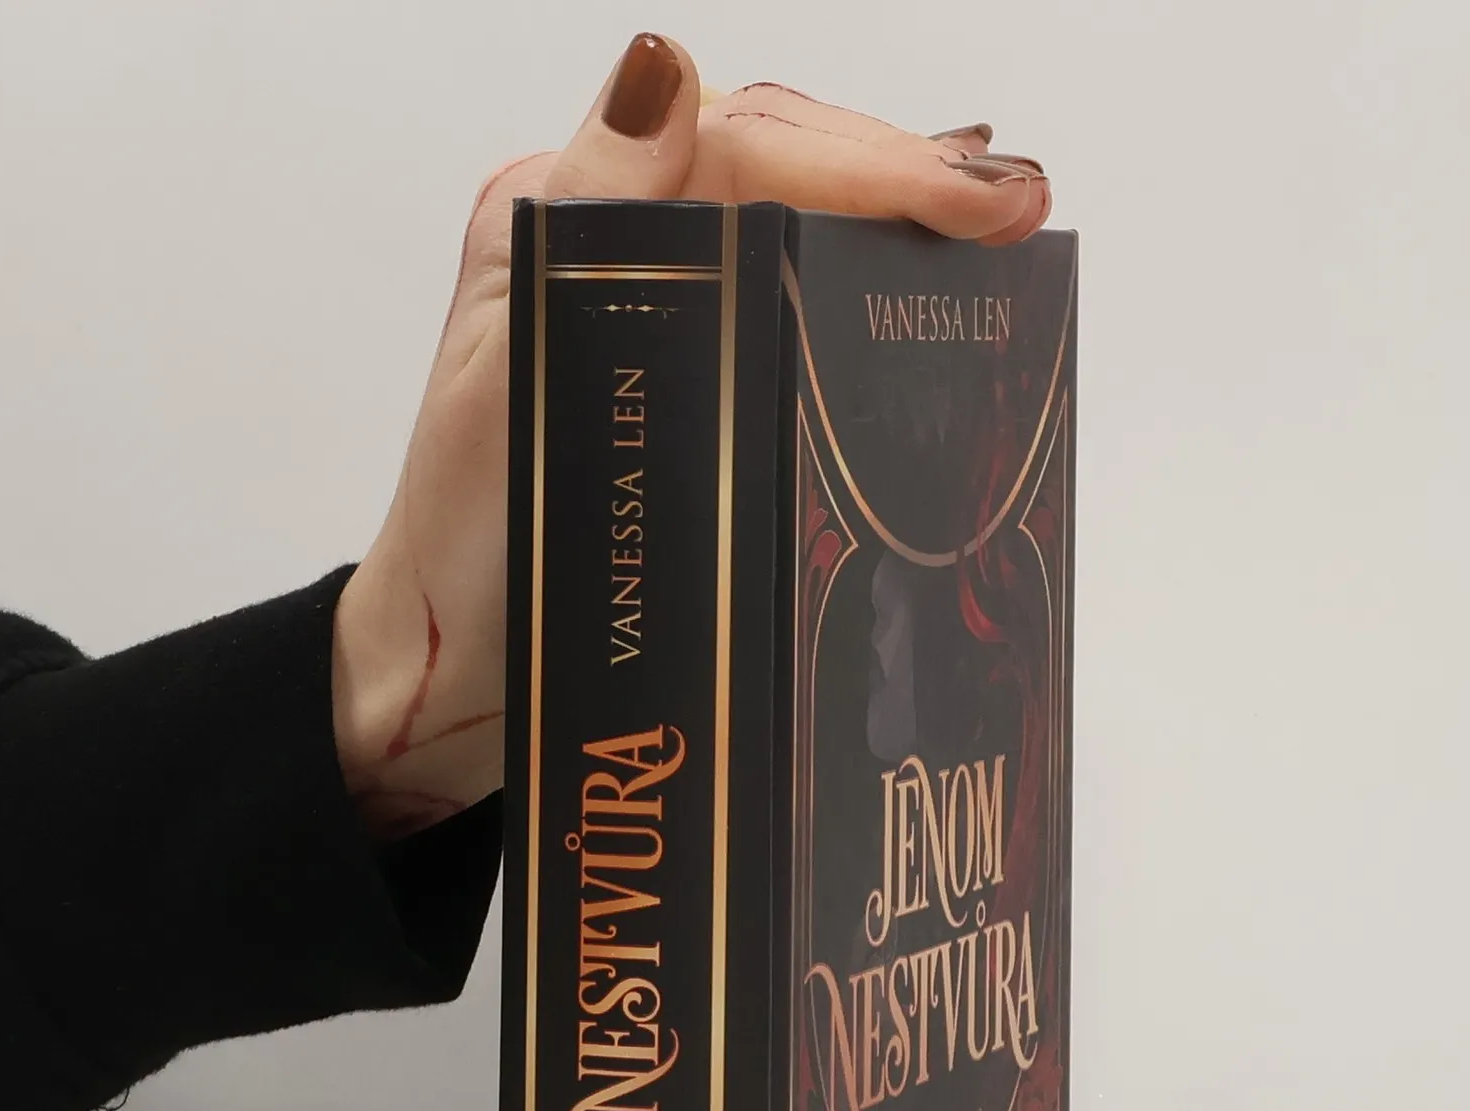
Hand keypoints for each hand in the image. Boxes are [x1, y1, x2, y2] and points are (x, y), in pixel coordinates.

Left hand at [331, 32, 1052, 839]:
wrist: (453, 670)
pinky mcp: (681, 375)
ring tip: (992, 230)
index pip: (745, 152)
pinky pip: (781, 298)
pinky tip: (917, 295)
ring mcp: (650, 308)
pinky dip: (856, 287)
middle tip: (1016, 209)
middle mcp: (611, 246)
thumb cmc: (464, 548)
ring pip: (790, 222)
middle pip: (780, 167)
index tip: (975, 204)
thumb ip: (583, 230)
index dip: (869, 165)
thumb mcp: (506, 375)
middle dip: (901, 176)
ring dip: (891, 222)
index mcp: (565, 223)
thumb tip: (663, 80)